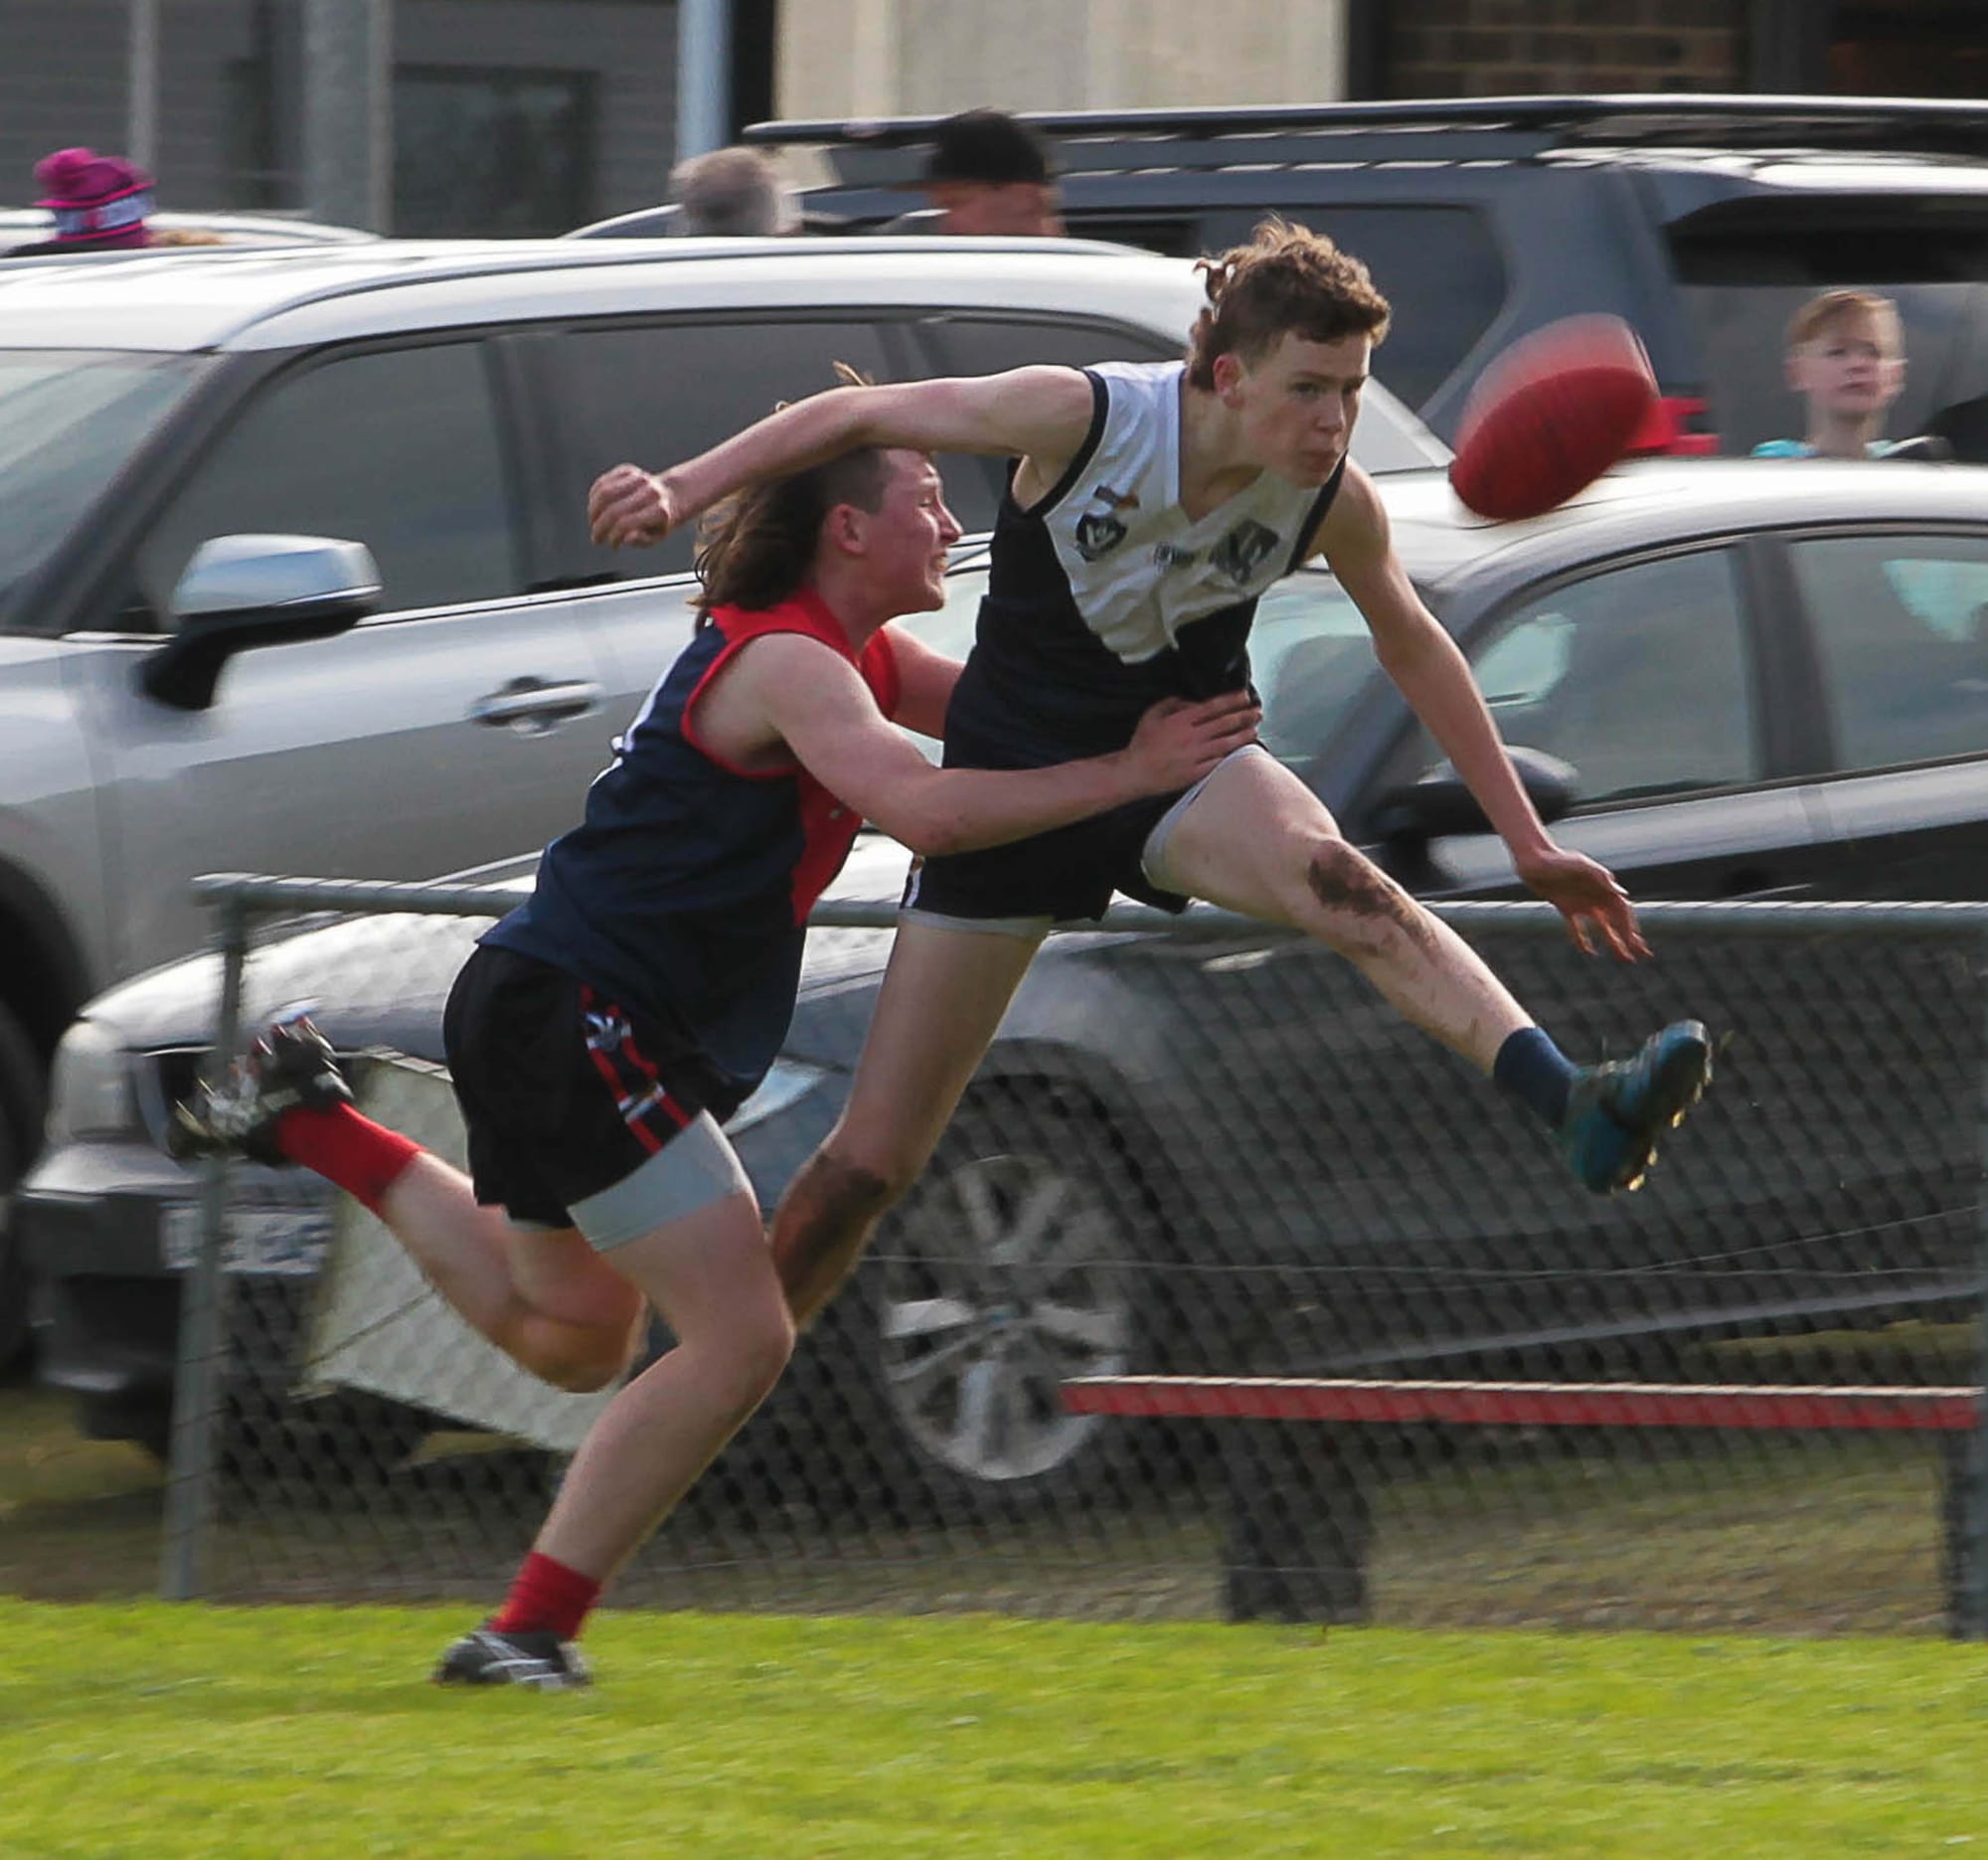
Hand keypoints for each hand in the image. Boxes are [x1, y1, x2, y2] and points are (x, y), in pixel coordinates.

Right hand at [588, 464, 677, 547]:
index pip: (626, 524)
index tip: (612, 546)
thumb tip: (627, 538)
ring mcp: (639, 478)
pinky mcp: (627, 470)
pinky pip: (602, 483)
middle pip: (613, 510)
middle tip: (596, 539)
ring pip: (604, 493)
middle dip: (599, 527)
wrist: (669, 496)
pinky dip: (594, 497)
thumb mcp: (655, 537)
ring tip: (593, 523)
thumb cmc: (658, 522)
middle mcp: (650, 492)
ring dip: (593, 512)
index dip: (613, 537)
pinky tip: (595, 509)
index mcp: (659, 511)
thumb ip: (642, 540)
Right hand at [1122, 692, 1261, 793]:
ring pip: (1226, 743)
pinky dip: (1232, 756)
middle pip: (1225, 723)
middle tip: (1258, 711)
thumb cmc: (1142, 744)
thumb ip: (1172, 703)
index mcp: (1182, 721)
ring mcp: (1196, 756)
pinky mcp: (1196, 773)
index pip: (1213, 707)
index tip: (1245, 696)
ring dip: (1243, 735)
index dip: (1232, 700)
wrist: (1135, 773)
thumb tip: (1191, 702)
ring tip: (1255, 729)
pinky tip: (1241, 751)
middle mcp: (1192, 737)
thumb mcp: (1152, 715)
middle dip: (1244, 716)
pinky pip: (1219, 762)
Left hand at [1515, 844, 1650, 961]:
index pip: (1622, 911)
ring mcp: (1582, 904)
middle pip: (1617, 922)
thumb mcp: (1580, 866)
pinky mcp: (1566, 908)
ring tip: (1624, 958)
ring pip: (1602, 928)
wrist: (1533, 860)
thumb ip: (1601, 878)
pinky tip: (1589, 953)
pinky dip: (1582, 940)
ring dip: (1614, 943)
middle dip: (1629, 938)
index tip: (1635, 943)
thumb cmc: (1559, 859)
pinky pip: (1576, 928)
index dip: (1630, 927)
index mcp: (1603, 887)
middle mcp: (1596, 897)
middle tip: (1641, 955)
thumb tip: (1623, 894)